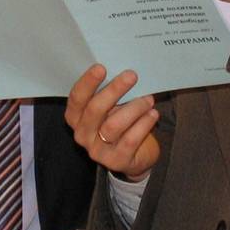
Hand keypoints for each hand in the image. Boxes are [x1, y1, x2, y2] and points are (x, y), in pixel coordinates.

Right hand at [65, 65, 158, 180]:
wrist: (136, 155)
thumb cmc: (121, 121)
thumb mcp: (112, 107)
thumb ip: (110, 93)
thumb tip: (122, 71)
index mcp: (76, 117)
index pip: (77, 98)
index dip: (87, 83)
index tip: (102, 68)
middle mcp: (82, 134)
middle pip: (95, 110)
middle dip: (114, 90)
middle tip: (131, 76)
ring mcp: (97, 151)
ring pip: (113, 125)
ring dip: (134, 108)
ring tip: (148, 99)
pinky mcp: (116, 161)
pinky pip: (130, 140)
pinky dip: (143, 124)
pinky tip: (153, 114)